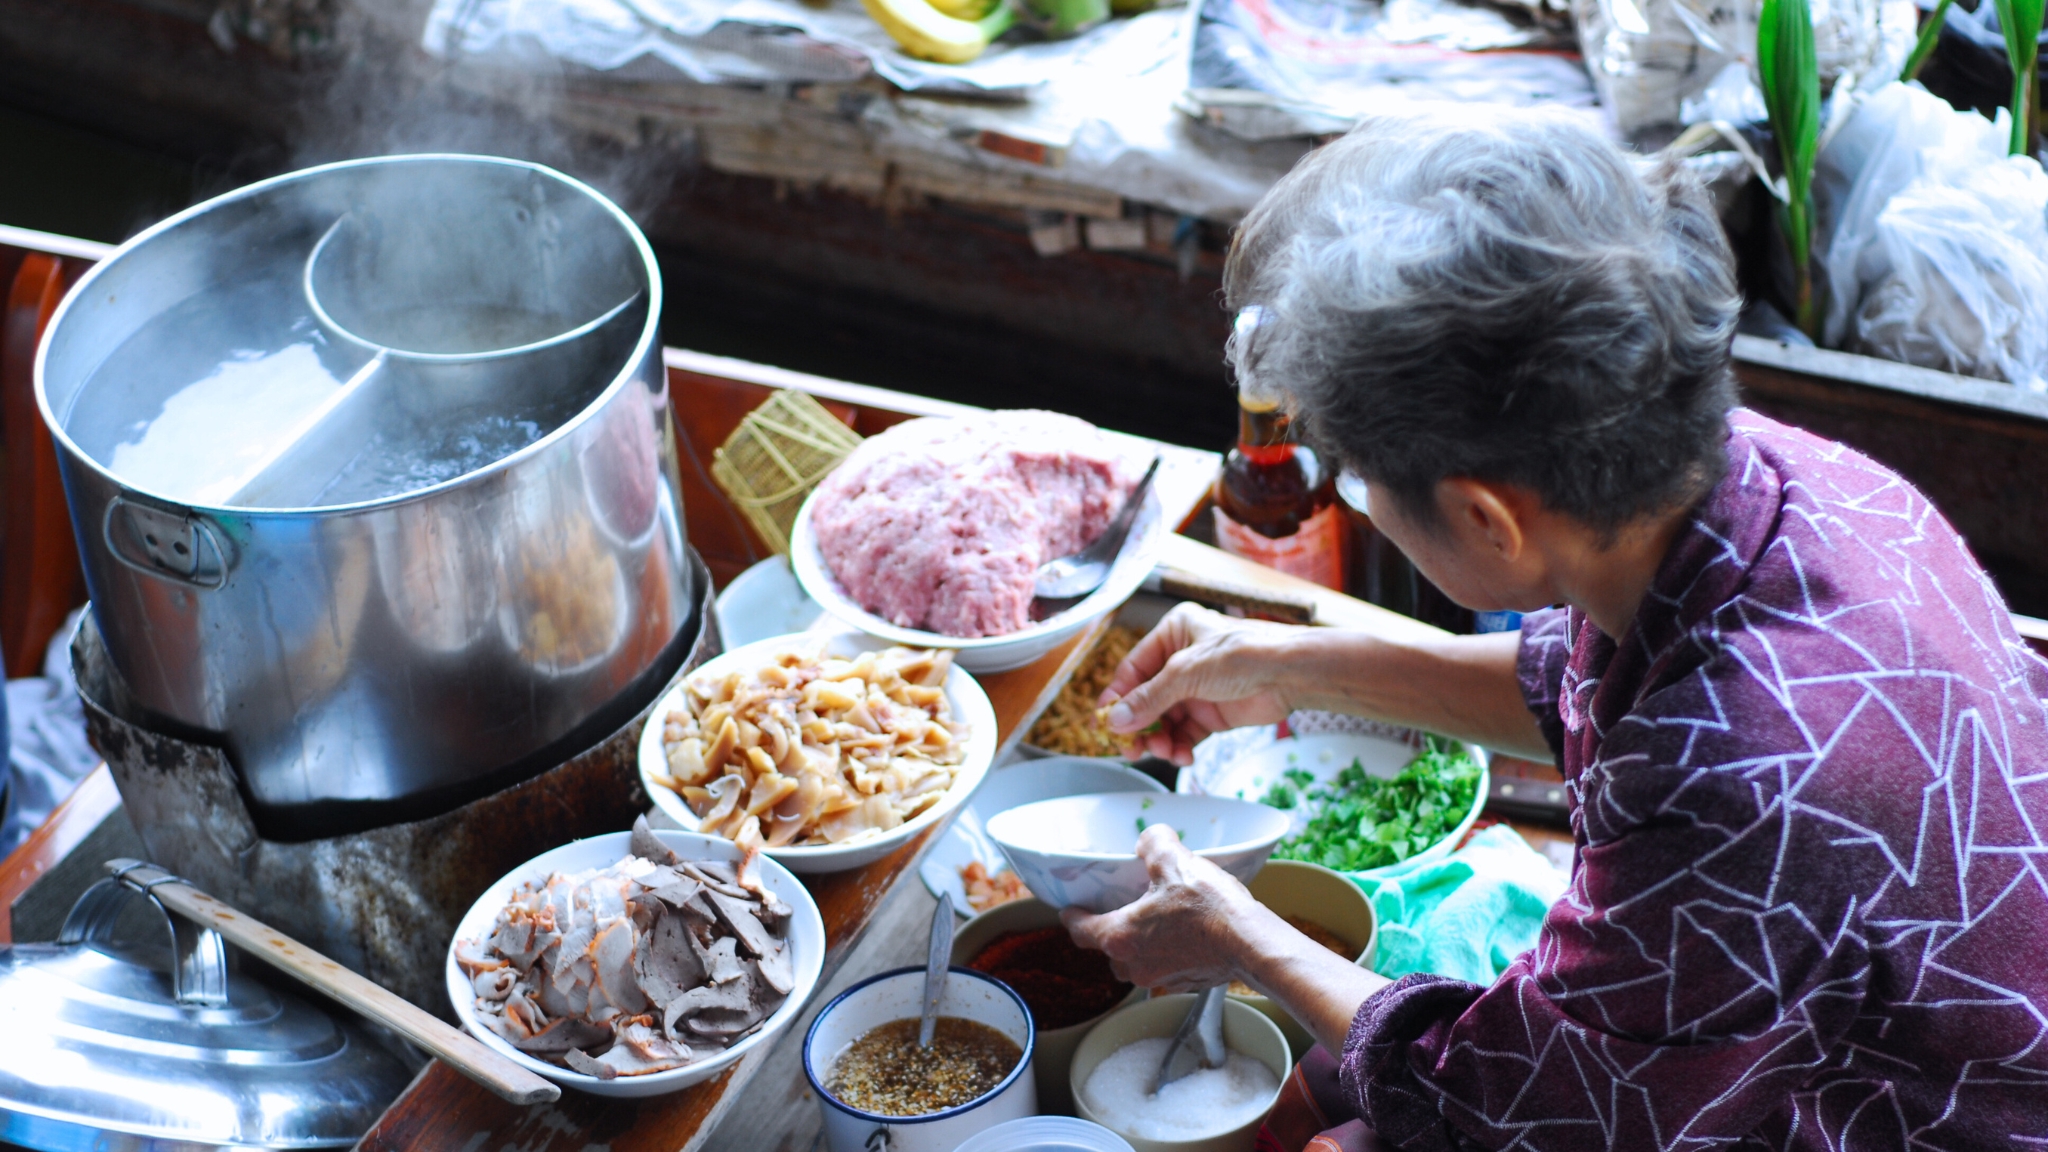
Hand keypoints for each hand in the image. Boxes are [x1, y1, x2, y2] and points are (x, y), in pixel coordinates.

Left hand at [1060, 824, 1268, 990]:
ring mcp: (1161, 977)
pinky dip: (1167, 953)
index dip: (1073, 917)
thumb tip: (1147, 841)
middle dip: (1112, 931)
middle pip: (1109, 950)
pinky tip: (1185, 934)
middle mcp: (1135, 964)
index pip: (1081, 931)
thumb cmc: (1209, 907)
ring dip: (1140, 945)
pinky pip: (1165, 967)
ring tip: (1155, 921)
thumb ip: (1152, 843)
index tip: (1070, 910)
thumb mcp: (1174, 860)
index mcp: (1120, 936)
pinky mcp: (1186, 983)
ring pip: (1136, 962)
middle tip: (1121, 909)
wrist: (1250, 943)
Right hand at [1100, 603, 1297, 763]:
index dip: (1117, 697)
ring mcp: (1196, 688)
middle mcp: (1181, 660)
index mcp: (1173, 633)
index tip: (1103, 722)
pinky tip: (1181, 754)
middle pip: (1145, 698)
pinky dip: (1178, 746)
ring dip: (1158, 738)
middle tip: (1129, 747)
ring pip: (1163, 719)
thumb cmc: (1245, 654)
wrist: (1291, 675)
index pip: (1133, 669)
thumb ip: (1149, 699)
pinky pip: (1184, 734)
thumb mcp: (1186, 673)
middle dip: (1137, 724)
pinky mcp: (1212, 713)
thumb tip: (1115, 720)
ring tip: (1162, 751)